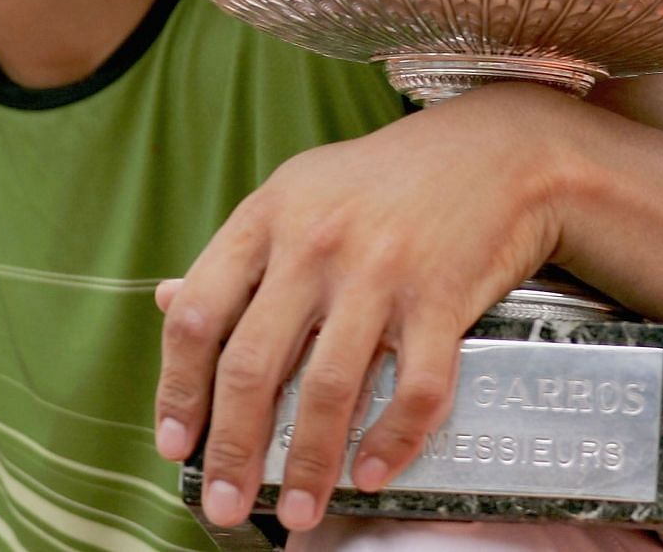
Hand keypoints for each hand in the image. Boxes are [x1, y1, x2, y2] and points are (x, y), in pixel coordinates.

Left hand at [153, 82, 579, 533]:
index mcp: (268, 216)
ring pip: (327, 387)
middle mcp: (315, 243)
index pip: (198, 314)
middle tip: (223, 504)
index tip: (175, 443)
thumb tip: (165, 303)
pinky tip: (373, 473)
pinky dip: (392, 440)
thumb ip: (239, 254)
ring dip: (307, 463)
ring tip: (297, 512)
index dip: (177, 387)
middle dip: (232, 450)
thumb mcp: (298, 193)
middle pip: (252, 364)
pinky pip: (413, 386)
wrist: (496, 150)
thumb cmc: (387, 179)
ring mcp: (380, 270)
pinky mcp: (442, 296)